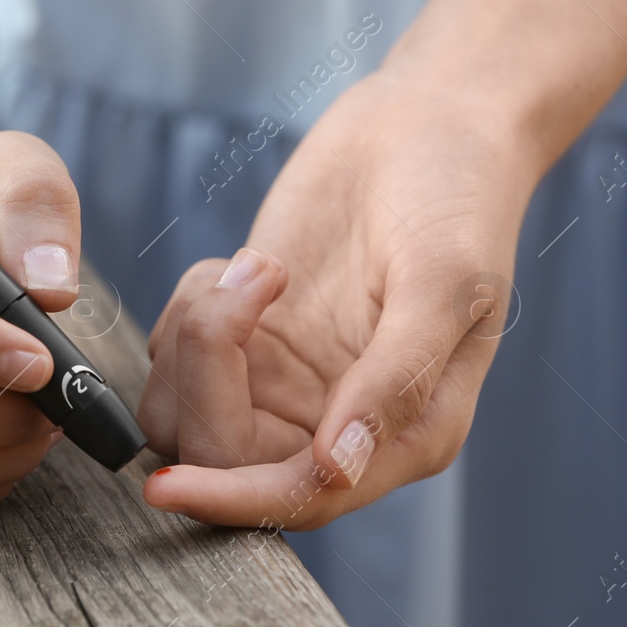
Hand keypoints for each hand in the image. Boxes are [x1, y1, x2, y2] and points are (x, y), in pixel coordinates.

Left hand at [139, 69, 539, 528]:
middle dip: (206, 373)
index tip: (167, 489)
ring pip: (185, 406)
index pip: (299, 498)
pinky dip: (192, 305)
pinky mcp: (250, 331)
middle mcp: (335, 420)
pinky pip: (177, 349)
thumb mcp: (444, 283)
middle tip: (252, 279)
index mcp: (403, 435)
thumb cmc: (459, 199)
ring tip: (257, 267)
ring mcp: (285, 375)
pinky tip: (249, 264)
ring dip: (195, 334)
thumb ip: (393, 380)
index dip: (230, 502)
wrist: (429, 124)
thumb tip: (336, 468)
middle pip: (221, 452)